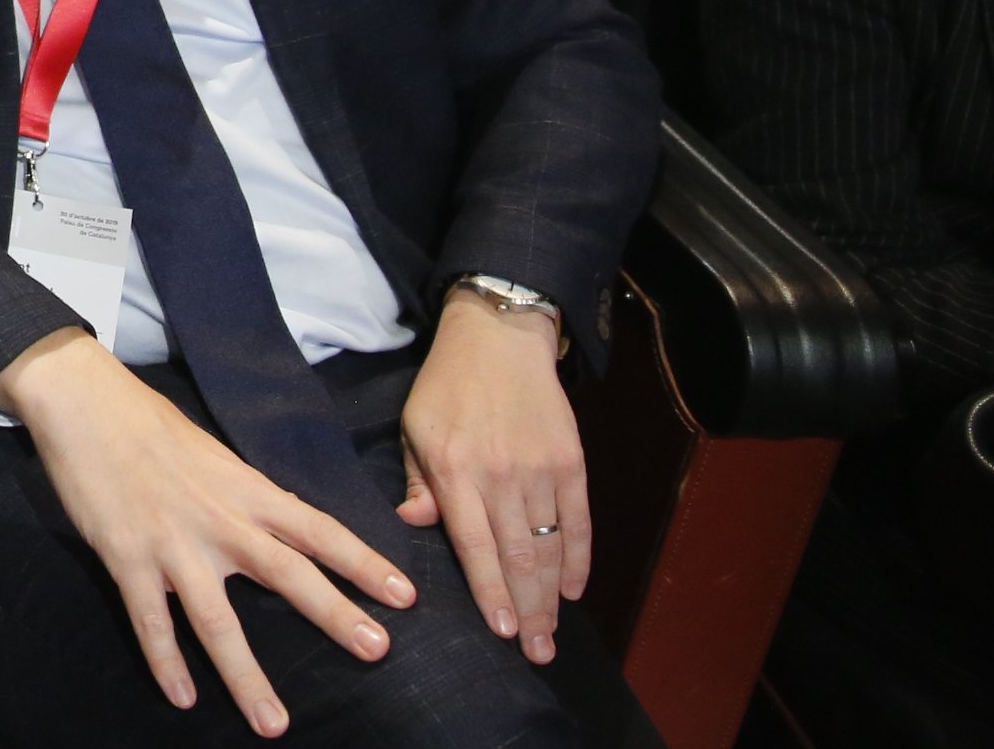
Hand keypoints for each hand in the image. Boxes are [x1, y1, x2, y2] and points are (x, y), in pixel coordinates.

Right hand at [0, 328, 414, 735]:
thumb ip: (244, 496)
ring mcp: (173, 545)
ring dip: (246, 677)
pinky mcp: (128, 559)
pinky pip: (151, 623)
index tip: (404, 596)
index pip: (317, 529)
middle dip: (335, 615)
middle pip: (287, 575)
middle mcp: (219, 521)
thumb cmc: (148, 423)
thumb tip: (272, 527)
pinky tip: (182, 698)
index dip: (363, 563)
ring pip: (217, 622)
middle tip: (378, 651)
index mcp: (245, 490)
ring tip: (273, 723)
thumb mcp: (213, 455)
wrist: (83, 402)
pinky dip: (166, 664)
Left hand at [398, 290, 586, 664]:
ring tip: (551, 636)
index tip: (501, 632)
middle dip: (528, 612)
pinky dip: (579, 558)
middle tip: (535, 655)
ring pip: (550, 546)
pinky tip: (574, 590)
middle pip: (518, 557)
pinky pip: (579, 520)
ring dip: (552, 596)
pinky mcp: (571, 461)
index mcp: (454, 469)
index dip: (490, 592)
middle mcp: (500, 474)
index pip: (474, 545)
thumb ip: (417, 479)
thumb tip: (413, 523)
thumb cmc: (445, 387)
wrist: (498, 338)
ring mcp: (540, 468)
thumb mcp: (413, 426)